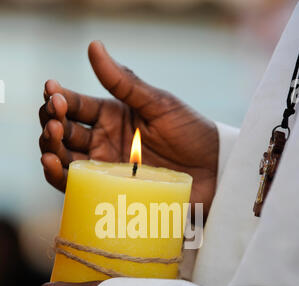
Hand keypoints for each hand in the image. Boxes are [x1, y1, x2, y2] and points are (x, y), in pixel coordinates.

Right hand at [39, 41, 218, 217]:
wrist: (213, 171)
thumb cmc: (190, 132)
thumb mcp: (158, 103)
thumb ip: (125, 82)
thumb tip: (93, 46)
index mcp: (111, 116)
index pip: (75, 106)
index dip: (59, 98)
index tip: (52, 91)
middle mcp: (102, 141)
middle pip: (64, 132)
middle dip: (52, 123)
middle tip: (56, 119)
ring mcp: (104, 168)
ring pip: (65, 159)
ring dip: (50, 148)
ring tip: (51, 139)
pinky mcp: (109, 191)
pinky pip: (76, 186)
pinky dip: (59, 176)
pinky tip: (52, 164)